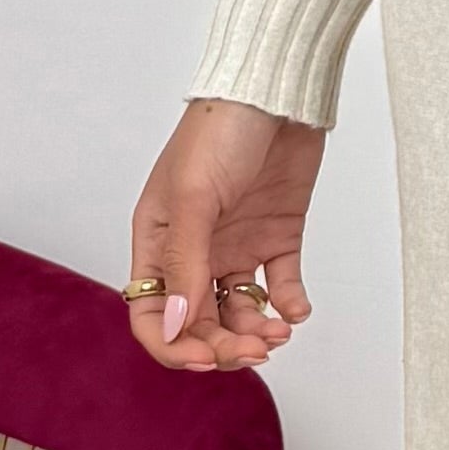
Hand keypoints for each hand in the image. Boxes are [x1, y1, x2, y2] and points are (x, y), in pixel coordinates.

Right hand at [128, 100, 323, 373]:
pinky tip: (296, 309)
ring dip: (257, 330)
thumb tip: (176, 327)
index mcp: (158, 241)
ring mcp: (236, 243)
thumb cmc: (220, 130)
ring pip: (238, 310)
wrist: (277, 91)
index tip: (208, 359)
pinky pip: (279, 285)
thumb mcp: (195, 198)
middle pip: (199, 322)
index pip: (152, 314)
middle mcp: (194, 249)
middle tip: (256, 350)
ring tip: (279, 332)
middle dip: (224, 345)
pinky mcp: (276, 235)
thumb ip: (185, 264)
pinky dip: (289, 305)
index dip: (175, 346)